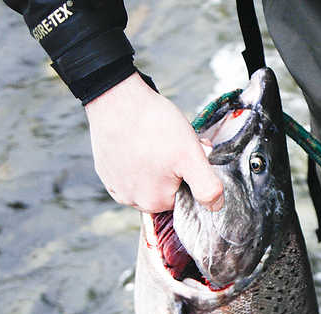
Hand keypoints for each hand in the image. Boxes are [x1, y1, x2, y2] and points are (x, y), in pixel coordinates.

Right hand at [84, 73, 223, 211]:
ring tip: (155, 139)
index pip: (183, 196)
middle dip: (174, 169)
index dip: (190, 173)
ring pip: (147, 180)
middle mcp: (131, 200)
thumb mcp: (191, 156)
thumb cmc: (154, 126)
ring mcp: (115, 186)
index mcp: (154, 203)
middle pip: (165, 189)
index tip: (186, 154)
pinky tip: (138, 140)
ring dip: (156, 164)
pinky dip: (136, 158)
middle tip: (173, 143)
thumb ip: (207, 186)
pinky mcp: (105, 170)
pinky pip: (129, 171)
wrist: (117, 99)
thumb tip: (216, 206)